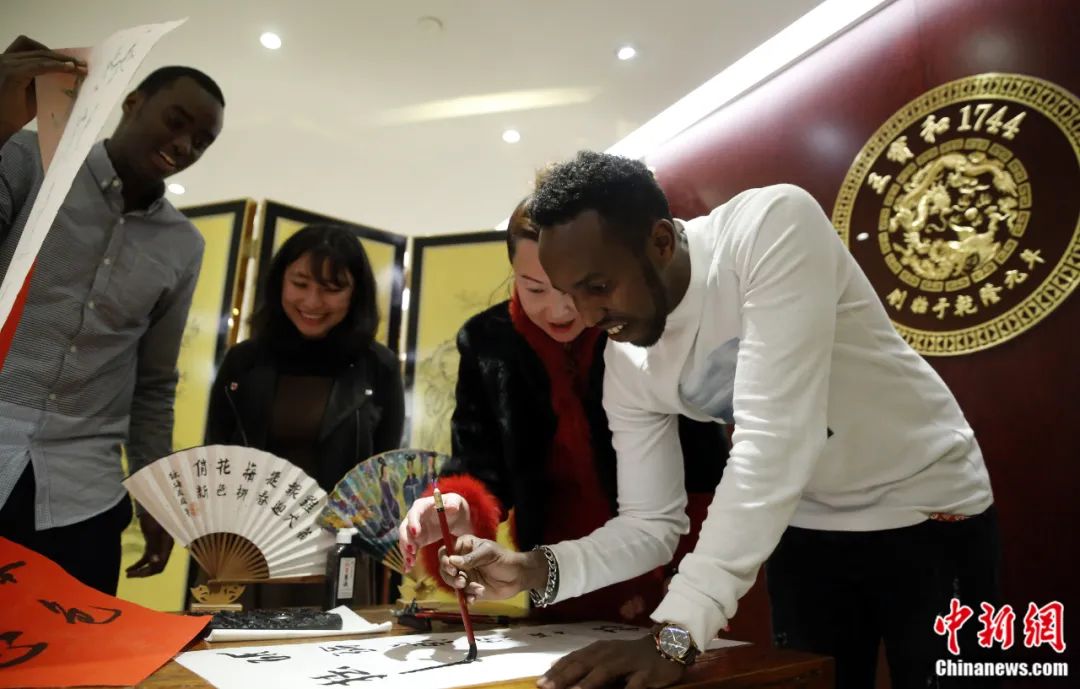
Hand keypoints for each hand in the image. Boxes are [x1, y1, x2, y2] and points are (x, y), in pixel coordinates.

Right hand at [0, 36, 86, 141]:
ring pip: (40, 55)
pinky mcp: (12, 73)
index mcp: (9, 63)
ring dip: (62, 60)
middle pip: (37, 49)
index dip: (53, 54)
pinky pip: (39, 65)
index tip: (73, 61)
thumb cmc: (12, 114)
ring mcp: (7, 64)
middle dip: (61, 56)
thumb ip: (40, 81)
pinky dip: (56, 66)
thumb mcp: (30, 93)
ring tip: (78, 67)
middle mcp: (6, 59)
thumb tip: (63, 77)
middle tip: (81, 64)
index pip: (32, 50)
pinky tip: (69, 68)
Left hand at [126, 512, 172, 577]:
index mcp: (167, 545)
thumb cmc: (152, 516)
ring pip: (152, 563)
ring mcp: (160, 545)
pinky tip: (131, 566)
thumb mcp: (152, 531)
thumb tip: (154, 562)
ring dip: (141, 569)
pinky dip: (140, 563)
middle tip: (129, 575)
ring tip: (128, 573)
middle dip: (143, 572)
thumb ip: (154, 547)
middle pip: (157, 566)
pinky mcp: (154, 542)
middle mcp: (165, 547)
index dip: (148, 572)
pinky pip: (148, 556)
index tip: (133, 574)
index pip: (160, 565)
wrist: (151, 503)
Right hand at [398, 492, 471, 569]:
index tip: (416, 533)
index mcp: (421, 506)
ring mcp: (414, 530)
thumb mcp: (456, 502)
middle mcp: (414, 518)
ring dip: (406, 552)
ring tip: (411, 562)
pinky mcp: (417, 541)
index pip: (414, 513)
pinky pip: (410, 550)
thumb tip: (451, 506)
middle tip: (412, 550)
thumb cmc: (454, 505)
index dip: (413, 522)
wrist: (454, 517)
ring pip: (405, 541)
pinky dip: (408, 559)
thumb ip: (453, 504)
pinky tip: (408, 569)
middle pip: (404, 528)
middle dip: (406, 540)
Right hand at [439, 535, 547, 602]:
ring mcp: (465, 576)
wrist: (518, 577)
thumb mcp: (489, 554)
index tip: (451, 568)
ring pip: (453, 583)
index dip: (444, 560)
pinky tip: (475, 598)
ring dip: (462, 588)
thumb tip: (452, 560)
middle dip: (451, 577)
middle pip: (445, 570)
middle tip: (462, 582)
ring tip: (478, 589)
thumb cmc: (504, 559)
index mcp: (464, 547)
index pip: (446, 551)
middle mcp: (461, 561)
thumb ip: (471, 558)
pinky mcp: (470, 589)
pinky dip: (467, 598)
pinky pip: (462, 595)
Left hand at [538, 636, 685, 688]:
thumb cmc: (630, 654)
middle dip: (563, 677)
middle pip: (583, 664)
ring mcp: (627, 662)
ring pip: (604, 672)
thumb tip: (554, 667)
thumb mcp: (605, 654)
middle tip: (546, 687)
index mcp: (599, 649)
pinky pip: (633, 685)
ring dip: (587, 683)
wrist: (666, 645)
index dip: (556, 671)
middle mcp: (610, 653)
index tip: (539, 683)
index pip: (573, 659)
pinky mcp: (645, 673)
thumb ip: (583, 661)